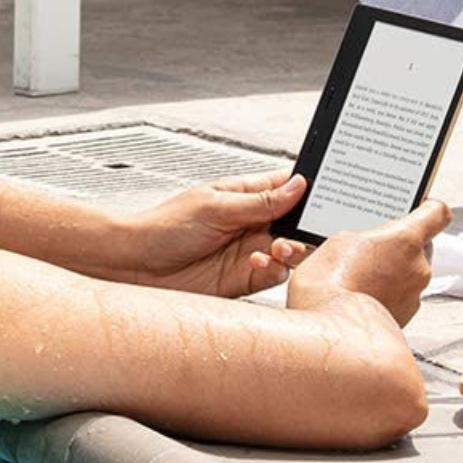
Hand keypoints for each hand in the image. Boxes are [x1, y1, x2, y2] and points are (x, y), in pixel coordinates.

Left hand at [116, 169, 313, 297]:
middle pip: (296, 222)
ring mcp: (250, 250)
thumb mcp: (215, 206)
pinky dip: (274, 268)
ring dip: (292, 249)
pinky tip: (258, 261)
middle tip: (303, 228)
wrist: (135, 265)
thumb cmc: (164, 227)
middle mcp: (252, 222)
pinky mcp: (245, 277)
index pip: (287, 187)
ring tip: (277, 247)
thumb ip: (260, 201)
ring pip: (292, 250)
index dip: (309, 190)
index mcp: (245, 195)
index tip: (326, 196)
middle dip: (306, 225)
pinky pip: (275, 274)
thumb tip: (298, 185)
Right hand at [285, 200, 451, 326]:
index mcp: (406, 239)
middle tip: (369, 247)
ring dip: (390, 273)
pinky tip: (359, 296)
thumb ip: (366, 237)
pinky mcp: (403, 319)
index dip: (427, 207)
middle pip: (418, 247)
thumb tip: (369, 244)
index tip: (418, 206)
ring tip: (357, 276)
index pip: (436, 213)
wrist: (330, 332)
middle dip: (397, 247)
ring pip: (407, 275)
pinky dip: (384, 295)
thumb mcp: (339, 241)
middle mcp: (419, 268)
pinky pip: (398, 298)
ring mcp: (413, 297)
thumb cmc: (330, 284)